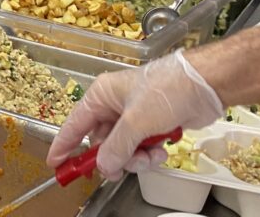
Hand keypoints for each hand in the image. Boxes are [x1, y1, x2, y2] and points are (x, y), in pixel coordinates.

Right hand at [46, 50, 222, 179]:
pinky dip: (150, 154)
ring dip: (136, 159)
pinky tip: (162, 151)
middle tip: (118, 172)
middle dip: (112, 158)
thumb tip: (103, 167)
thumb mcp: (135, 122)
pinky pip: (141, 148)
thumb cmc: (164, 92)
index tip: (56, 164)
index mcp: (101, 96)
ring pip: (123, 149)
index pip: (75, 124)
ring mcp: (134, 116)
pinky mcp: (152, 125)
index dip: (64, 145)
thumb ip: (116, 147)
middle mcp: (114, 106)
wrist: (203, 86)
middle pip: (101, 142)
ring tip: (150, 157)